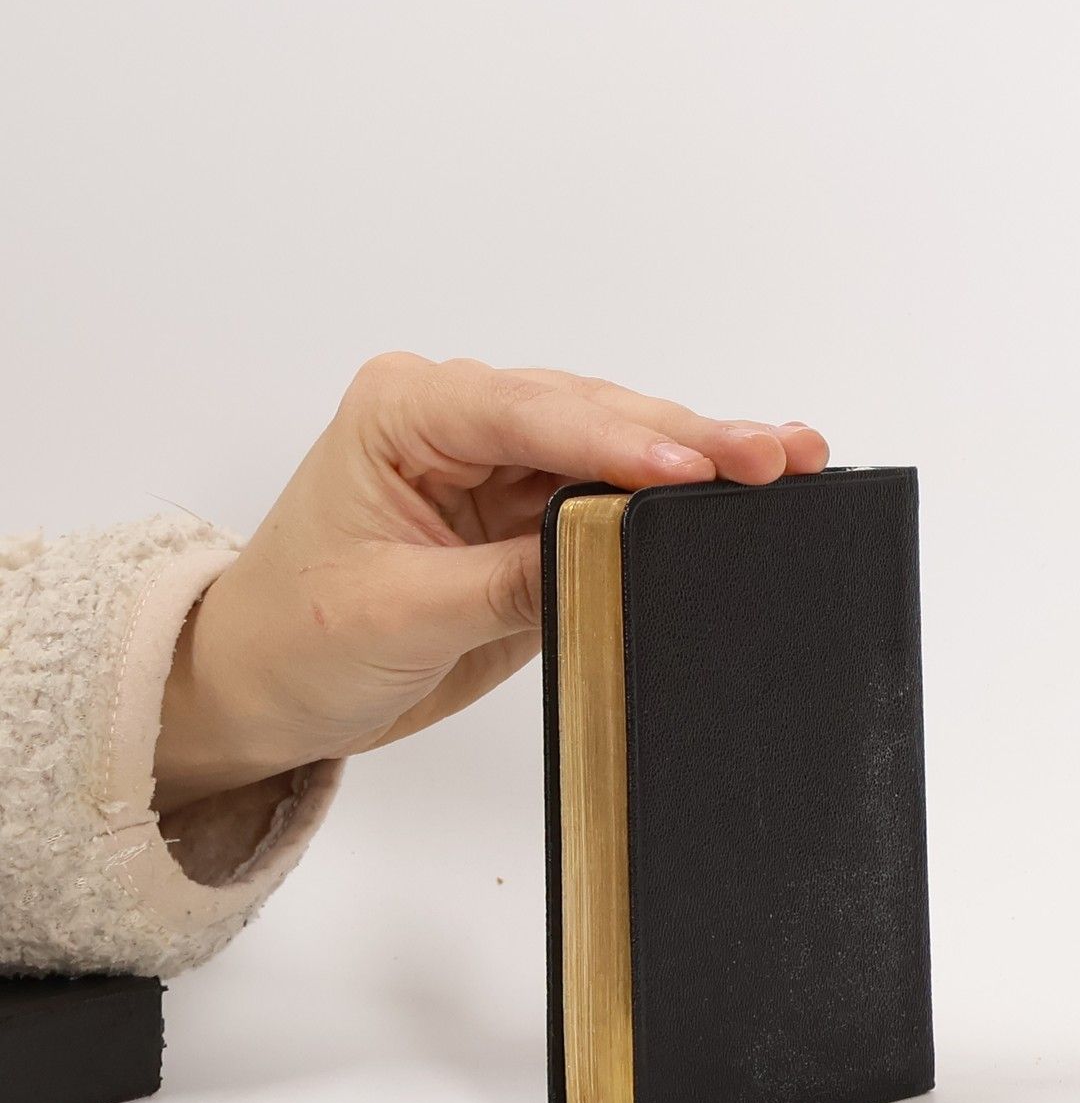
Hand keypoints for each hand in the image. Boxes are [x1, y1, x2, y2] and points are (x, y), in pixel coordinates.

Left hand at [153, 354, 826, 810]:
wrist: (268, 688)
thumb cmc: (297, 638)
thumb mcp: (398, 615)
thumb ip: (504, 581)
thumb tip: (604, 553)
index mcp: (405, 413)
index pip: (527, 413)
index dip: (616, 441)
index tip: (693, 470)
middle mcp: (461, 419)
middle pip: (593, 416)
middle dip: (687, 438)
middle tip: (776, 454)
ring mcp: (506, 463)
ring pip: (620, 446)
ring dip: (701, 458)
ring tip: (789, 459)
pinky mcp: (535, 513)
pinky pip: (617, 497)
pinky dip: (681, 498)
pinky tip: (746, 487)